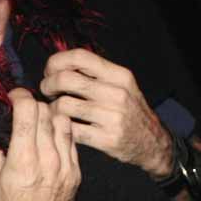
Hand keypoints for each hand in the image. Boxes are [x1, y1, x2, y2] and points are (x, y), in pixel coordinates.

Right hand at [0, 89, 79, 200]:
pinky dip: (61, 133)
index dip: (20, 97)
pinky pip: (72, 142)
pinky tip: (49, 137)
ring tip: (38, 119)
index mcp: (23, 163)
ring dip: (50, 115)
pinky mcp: (76, 175)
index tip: (12, 96)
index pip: (29, 112)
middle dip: (33, 104)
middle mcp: (49, 163)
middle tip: (23, 106)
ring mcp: (67, 169)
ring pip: (64, 123)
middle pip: (47, 113)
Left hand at [40, 48, 172, 177]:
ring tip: (55, 110)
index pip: (79, 57)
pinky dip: (61, 126)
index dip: (57, 61)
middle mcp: (117, 94)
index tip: (49, 71)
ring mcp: (112, 117)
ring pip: (64, 105)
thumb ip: (96, 74)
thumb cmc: (130, 111)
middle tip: (47, 91)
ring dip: (52, 107)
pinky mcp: (106, 139)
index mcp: (120, 76)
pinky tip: (63, 125)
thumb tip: (60, 64)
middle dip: (48, 84)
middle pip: (66, 79)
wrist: (152, 143)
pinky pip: (70, 129)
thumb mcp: (122, 85)